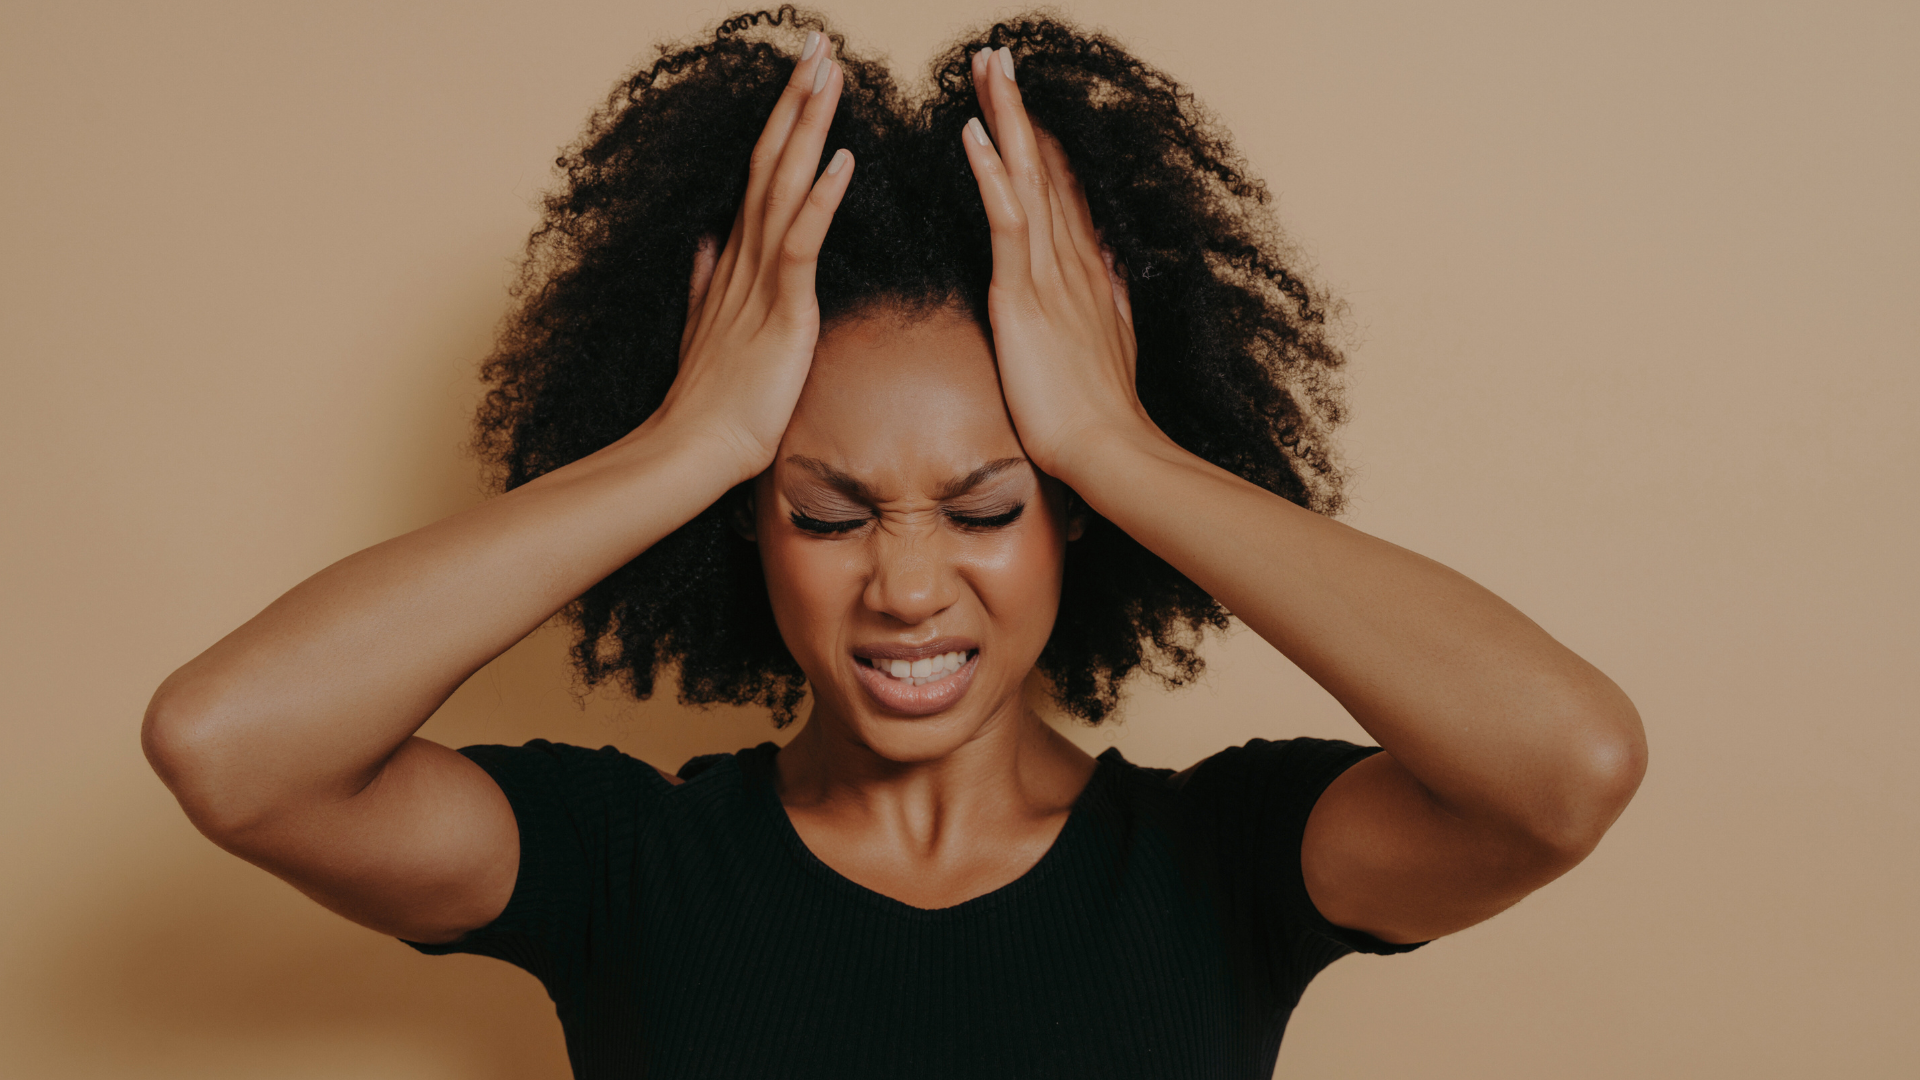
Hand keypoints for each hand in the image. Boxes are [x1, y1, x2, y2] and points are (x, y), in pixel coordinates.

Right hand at [648, 32, 854, 484]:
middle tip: (820, 42)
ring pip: (785, 183)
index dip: (784, 119)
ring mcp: (760, 279)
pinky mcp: (782, 310)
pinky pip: (801, 243)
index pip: (764, 171)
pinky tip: (841, 160)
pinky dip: (820, 199)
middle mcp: (745, 255)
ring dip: (809, 125)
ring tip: (830, 73)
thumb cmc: (711, 400)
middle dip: (798, 98)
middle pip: (773, 158)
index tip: (804, 73)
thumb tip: (706, 242)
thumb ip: (708, 280)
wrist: (695, 449)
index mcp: (738, 258)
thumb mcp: (707, 327)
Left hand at [961, 46, 1157, 481]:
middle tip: (996, 55)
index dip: (1042, 139)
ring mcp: (1051, 274)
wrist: (1109, 450)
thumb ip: (1112, 296)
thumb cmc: (1100, 413)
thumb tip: (1116, 262)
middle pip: (1042, 166)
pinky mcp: (1025, 297)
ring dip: (1004, 119)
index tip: (1024, 98)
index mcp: (1084, 270)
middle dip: (1019, 108)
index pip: (1060, 188)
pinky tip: (972, 135)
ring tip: (985, 68)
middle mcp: (1072, 259)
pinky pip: (1005, 224)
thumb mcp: (1111, 341)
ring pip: (1025, 177)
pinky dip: (990, 176)